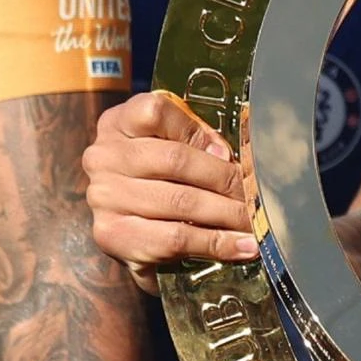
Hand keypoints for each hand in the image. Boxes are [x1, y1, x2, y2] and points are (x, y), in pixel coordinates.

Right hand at [79, 91, 257, 290]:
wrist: (128, 223)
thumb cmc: (159, 175)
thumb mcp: (173, 144)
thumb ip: (199, 139)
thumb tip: (235, 158)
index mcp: (120, 122)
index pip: (156, 113)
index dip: (199, 131)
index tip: (231, 154)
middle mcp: (104, 156)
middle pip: (175, 160)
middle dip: (226, 179)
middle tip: (258, 195)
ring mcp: (103, 196)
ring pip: (179, 202)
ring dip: (227, 215)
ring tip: (256, 222)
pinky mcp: (111, 235)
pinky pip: (173, 239)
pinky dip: (215, 244)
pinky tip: (242, 247)